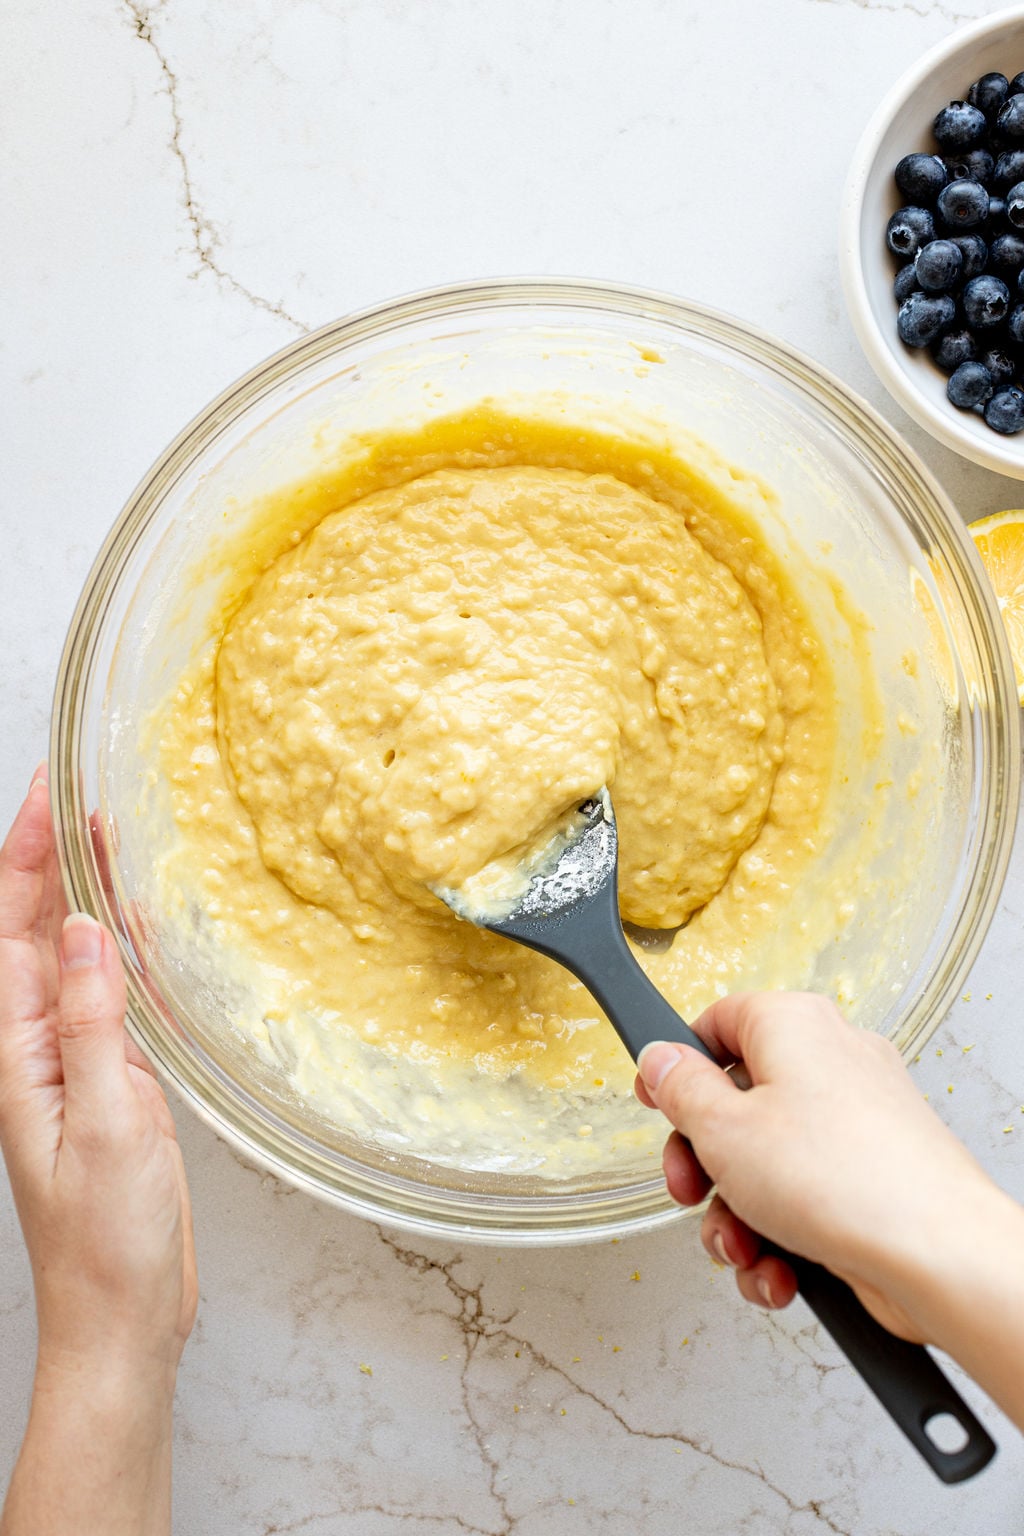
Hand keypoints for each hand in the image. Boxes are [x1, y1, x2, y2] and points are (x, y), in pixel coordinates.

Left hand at [0, 765, 196, 1535]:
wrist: (124, 1313)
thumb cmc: (105, 1237)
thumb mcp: (104, 1121)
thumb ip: (92, 1024)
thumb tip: (84, 932)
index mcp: (19, 1053)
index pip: (11, 934)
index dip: (23, 860)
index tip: (45, 795)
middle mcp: (39, 1047)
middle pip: (35, 934)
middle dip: (48, 859)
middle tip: (76, 791)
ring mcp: (77, 1061)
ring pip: (73, 957)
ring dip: (83, 894)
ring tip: (106, 834)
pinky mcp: (115, 1080)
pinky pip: (111, 993)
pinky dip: (121, 946)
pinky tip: (139, 926)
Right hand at [634, 991, 997, 1341]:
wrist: (939, 1257)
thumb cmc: (846, 1180)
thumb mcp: (723, 1131)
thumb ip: (681, 1090)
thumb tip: (661, 1061)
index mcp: (794, 1026)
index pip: (718, 1021)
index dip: (679, 1064)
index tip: (656, 1101)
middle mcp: (833, 1063)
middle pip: (738, 1103)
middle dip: (705, 1164)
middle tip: (692, 1189)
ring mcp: (858, 1123)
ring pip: (768, 1164)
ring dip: (740, 1216)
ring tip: (745, 1248)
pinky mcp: (874, 1177)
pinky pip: (807, 1199)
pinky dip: (784, 1238)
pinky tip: (780, 1270)